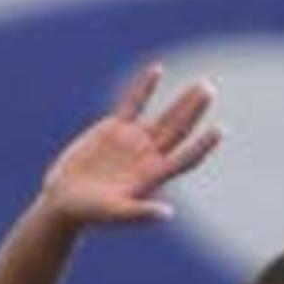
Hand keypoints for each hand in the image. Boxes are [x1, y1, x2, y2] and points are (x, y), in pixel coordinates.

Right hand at [37, 62, 219, 230]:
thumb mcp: (115, 213)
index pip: (185, 158)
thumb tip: (167, 213)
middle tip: (209, 90)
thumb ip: (140, 212)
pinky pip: (134, 104)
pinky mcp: (115, 129)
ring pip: (164, 117)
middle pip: (178, 130)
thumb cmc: (90, 213)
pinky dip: (145, 88)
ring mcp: (133, 141)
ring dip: (182, 101)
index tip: (219, 129)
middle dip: (194, 111)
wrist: (63, 200)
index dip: (202, 145)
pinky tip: (157, 70)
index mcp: (153, 176)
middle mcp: (148, 157)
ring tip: (202, 84)